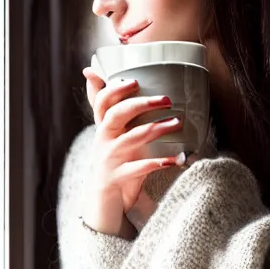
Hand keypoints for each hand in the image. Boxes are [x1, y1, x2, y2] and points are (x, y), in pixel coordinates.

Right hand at [81, 66, 182, 237]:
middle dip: (141, 104)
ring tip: (178, 123)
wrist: (103, 198)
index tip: (135, 81)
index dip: (115, 90)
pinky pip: (140, 168)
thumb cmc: (113, 159)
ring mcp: (110, 159)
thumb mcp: (111, 134)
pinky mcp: (119, 177)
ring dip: (156, 129)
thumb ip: (111, 107)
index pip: (101, 101)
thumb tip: (91, 71)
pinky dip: (159, 162)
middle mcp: (103, 140)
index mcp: (103, 127)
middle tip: (166, 99)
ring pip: (132, 139)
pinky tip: (176, 159)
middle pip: (117, 115)